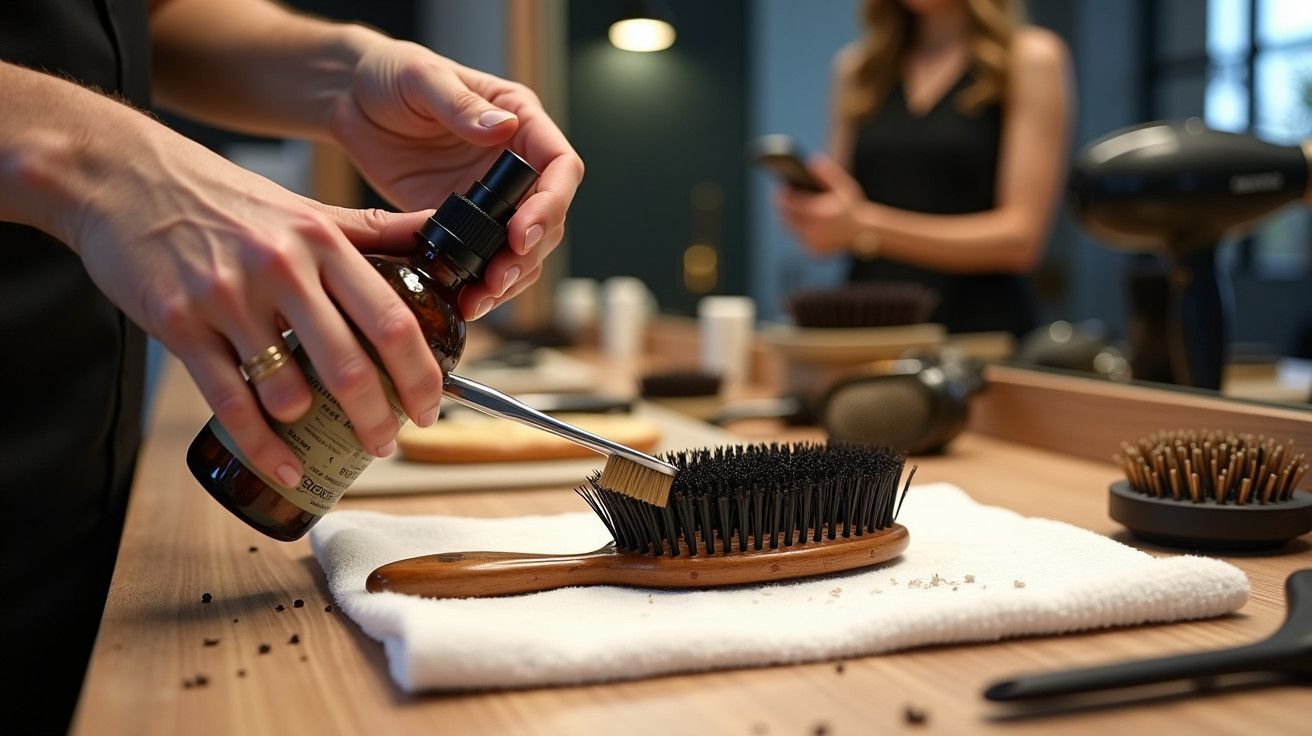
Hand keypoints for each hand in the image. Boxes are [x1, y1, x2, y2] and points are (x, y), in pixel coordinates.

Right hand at [69, 123, 442, 485]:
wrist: (118, 176)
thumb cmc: (221, 197)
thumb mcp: (303, 208)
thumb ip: (372, 229)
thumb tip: (438, 231)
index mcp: (321, 242)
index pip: (391, 319)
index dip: (421, 375)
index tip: (430, 407)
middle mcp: (280, 268)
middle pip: (349, 366)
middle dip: (378, 420)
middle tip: (387, 443)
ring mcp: (227, 298)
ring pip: (288, 391)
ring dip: (314, 429)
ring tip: (325, 438)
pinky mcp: (179, 325)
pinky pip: (230, 404)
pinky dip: (265, 446)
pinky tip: (286, 466)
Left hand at [327, 39, 584, 319]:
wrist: (349, 99)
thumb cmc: (390, 74)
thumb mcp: (423, 78)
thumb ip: (461, 104)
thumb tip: (503, 129)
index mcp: (520, 122)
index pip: (560, 167)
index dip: (551, 204)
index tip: (522, 232)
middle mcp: (514, 164)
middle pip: (547, 218)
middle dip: (528, 254)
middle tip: (497, 278)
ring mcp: (490, 197)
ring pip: (521, 249)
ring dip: (508, 279)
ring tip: (480, 299)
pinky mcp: (461, 222)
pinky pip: (481, 259)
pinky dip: (478, 283)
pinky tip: (464, 299)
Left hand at [774, 154, 865, 255]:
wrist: (864, 233)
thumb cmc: (852, 207)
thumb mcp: (843, 187)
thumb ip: (827, 173)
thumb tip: (810, 161)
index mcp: (819, 213)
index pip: (790, 203)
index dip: (782, 196)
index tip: (778, 189)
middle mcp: (814, 230)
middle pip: (787, 218)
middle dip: (783, 208)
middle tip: (780, 198)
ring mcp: (813, 243)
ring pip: (791, 229)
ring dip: (788, 219)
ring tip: (787, 208)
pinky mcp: (813, 252)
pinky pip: (800, 239)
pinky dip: (799, 230)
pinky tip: (799, 221)